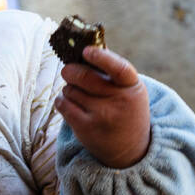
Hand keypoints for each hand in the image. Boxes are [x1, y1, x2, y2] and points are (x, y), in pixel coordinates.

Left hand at [54, 45, 150, 168]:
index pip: (119, 68)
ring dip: (69, 89)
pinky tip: (68, 102)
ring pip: (71, 90)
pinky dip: (61, 100)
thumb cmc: (125, 110)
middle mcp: (119, 101)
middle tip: (68, 71)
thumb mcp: (129, 90)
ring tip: (78, 94)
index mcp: (133, 87)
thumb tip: (91, 44)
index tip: (86, 51)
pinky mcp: (86, 128)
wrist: (130, 150)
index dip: (101, 57)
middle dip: (71, 71)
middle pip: (85, 77)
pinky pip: (62, 104)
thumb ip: (112, 71)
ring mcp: (102, 116)